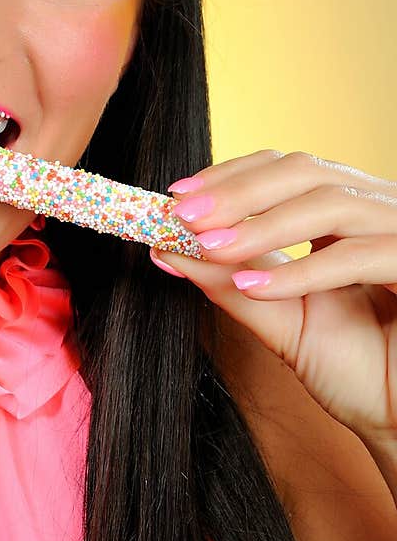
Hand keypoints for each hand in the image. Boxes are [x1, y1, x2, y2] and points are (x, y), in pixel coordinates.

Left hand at [149, 150, 396, 451]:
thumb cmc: (357, 372)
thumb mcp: (280, 319)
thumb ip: (228, 282)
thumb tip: (164, 247)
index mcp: (348, 214)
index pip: (286, 169)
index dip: (231, 176)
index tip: (176, 197)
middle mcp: (380, 211)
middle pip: (306, 172)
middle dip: (238, 192)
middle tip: (183, 216)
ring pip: (330, 204)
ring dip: (261, 226)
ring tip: (209, 249)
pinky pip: (360, 256)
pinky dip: (302, 271)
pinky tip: (255, 287)